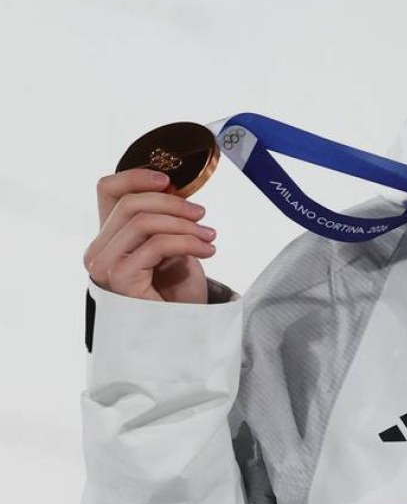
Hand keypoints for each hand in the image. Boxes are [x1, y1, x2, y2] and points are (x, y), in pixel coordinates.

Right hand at [83, 169, 216, 302]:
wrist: (183, 326)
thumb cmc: (176, 289)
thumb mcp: (172, 243)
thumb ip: (163, 218)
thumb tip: (170, 187)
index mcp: (109, 237)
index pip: (107, 190)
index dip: (137, 176)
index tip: (168, 180)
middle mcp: (99, 250)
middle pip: (131, 203)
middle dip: (173, 204)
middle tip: (201, 216)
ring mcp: (106, 265)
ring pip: (144, 222)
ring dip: (185, 226)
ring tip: (209, 237)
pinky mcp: (122, 279)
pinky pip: (157, 245)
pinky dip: (188, 242)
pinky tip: (207, 251)